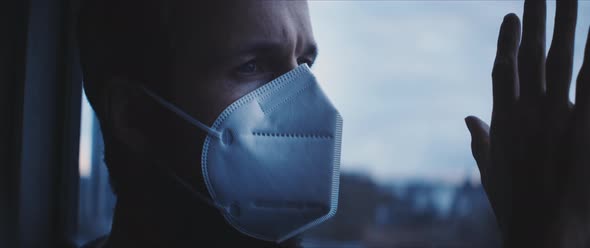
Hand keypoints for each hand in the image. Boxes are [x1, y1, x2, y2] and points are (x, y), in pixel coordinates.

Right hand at [465, 0, 589, 246]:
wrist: (541, 232)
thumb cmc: (514, 205)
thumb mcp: (491, 171)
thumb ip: (481, 140)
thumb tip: (468, 119)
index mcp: (505, 120)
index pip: (504, 70)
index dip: (508, 41)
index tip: (512, 15)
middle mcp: (528, 111)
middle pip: (533, 54)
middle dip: (538, 18)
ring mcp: (555, 117)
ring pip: (561, 58)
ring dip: (566, 23)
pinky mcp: (580, 128)